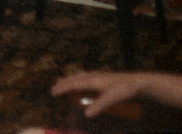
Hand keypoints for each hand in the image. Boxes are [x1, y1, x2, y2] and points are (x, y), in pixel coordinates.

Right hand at [51, 71, 178, 117]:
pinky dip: (79, 78)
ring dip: (70, 79)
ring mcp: (98, 75)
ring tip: (63, 81)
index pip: (73, 84)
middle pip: (75, 78)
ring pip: (80, 76)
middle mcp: (92, 76)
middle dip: (64, 83)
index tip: (52, 92)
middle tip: (53, 87)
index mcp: (92, 80)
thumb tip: (86, 115)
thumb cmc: (124, 90)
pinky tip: (82, 80)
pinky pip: (86, 76)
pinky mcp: (103, 77)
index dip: (63, 88)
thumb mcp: (112, 98)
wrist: (138, 82)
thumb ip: (98, 105)